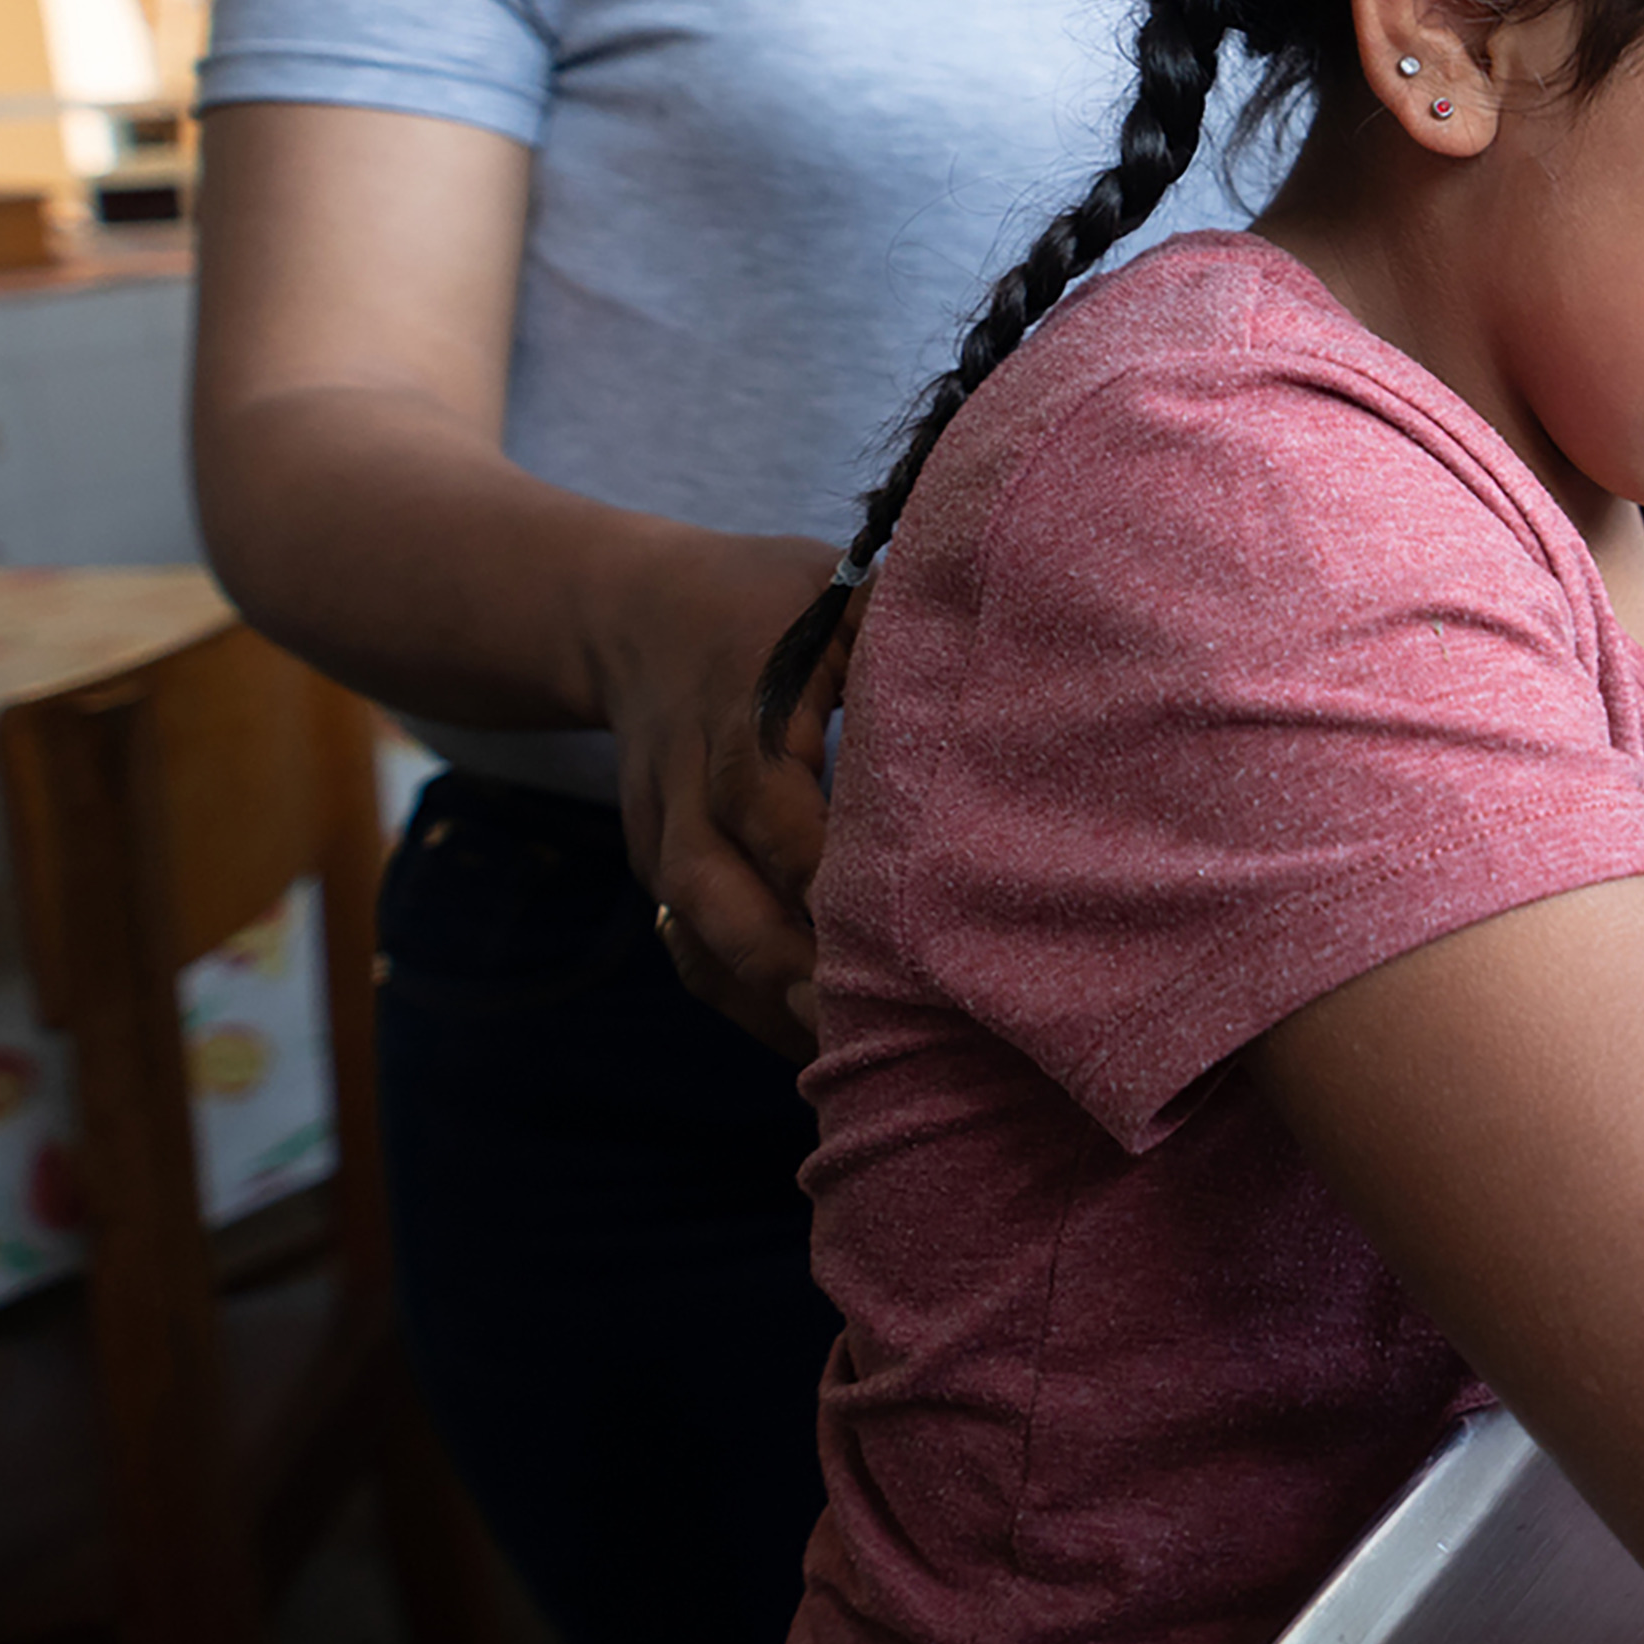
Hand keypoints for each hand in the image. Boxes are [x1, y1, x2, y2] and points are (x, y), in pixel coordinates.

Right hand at [594, 529, 857, 1058]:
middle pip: (713, 889)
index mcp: (741, 713)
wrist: (631, 614)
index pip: (770, 802)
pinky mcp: (660, 871)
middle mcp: (688, 785)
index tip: (894, 924)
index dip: (821, 869)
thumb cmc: (770, 601)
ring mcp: (662, 835)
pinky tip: (811, 1042)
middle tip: (865, 1020)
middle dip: (785, 962)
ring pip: (695, 936)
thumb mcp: (834, 589)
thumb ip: (903, 627)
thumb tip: (1011, 659)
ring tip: (847, 1054)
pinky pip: (689, 951)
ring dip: (764, 1002)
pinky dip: (742, 1003)